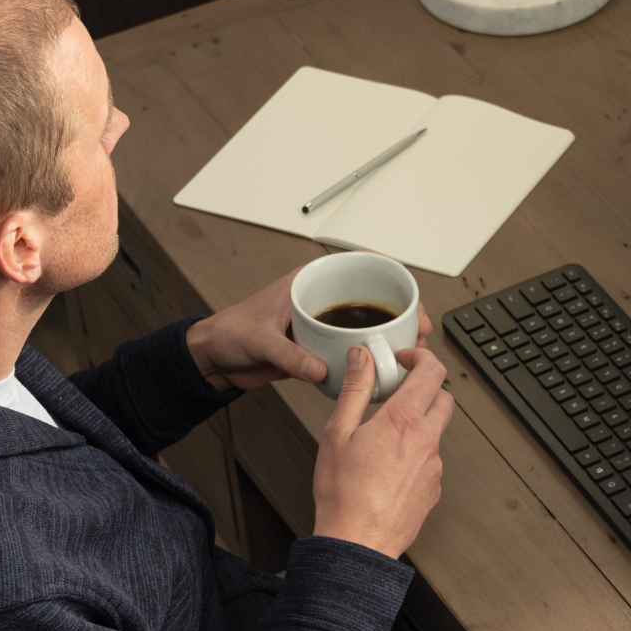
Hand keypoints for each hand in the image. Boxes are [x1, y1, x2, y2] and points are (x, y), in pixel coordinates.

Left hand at [184, 270, 429, 391]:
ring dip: (388, 335)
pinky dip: (370, 357)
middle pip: (369, 295)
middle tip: (416, 325)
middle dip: (398, 308)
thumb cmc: (228, 333)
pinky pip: (352, 349)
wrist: (214, 360)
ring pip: (365, 324)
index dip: (383, 268)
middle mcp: (319, 300)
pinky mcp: (319, 349)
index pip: (352, 262)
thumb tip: (318, 367)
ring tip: (407, 348)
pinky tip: (383, 368)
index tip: (404, 281)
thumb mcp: (258, 340)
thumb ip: (288, 355)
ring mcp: (322, 325)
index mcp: (306, 282)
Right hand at [311, 343, 454, 557]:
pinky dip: (416, 453)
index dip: (421, 356)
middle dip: (426, 388)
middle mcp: (427, 441)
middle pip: (444, 398)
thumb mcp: (337, 432)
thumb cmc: (343, 494)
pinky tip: (389, 466)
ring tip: (385, 435)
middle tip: (399, 392)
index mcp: (403, 421)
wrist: (358, 543)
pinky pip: (431, 460)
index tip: (406, 359)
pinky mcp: (434, 488)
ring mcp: (434, 466)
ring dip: (419, 423)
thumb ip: (354, 389)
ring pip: (437, 431)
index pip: (432, 371)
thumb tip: (362, 358)